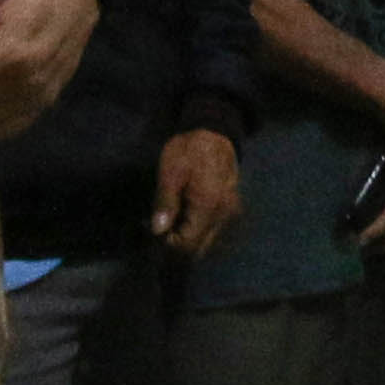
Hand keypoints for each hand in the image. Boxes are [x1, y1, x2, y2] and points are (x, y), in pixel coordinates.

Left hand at [150, 127, 243, 258]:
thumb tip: (157, 231)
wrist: (215, 134)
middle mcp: (224, 215)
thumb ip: (165, 202)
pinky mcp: (230, 211)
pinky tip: (183, 220)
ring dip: (187, 241)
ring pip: (207, 244)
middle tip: (160, 230)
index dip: (168, 244)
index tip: (153, 231)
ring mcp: (230, 214)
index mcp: (208, 205)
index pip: (188, 244)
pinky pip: (212, 233)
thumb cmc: (188, 150)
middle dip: (177, 247)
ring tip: (169, 225)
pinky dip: (196, 233)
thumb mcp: (169, 172)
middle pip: (200, 250)